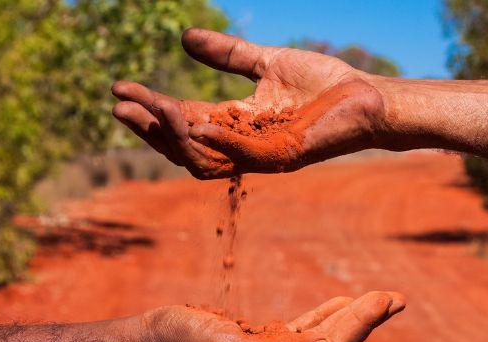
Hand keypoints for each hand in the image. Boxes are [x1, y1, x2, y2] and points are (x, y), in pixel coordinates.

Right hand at [112, 28, 398, 178]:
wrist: (368, 96)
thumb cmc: (323, 84)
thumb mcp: (265, 62)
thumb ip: (227, 55)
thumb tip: (184, 38)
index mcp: (235, 123)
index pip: (182, 119)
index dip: (150, 106)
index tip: (119, 87)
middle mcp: (241, 144)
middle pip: (183, 145)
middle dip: (149, 128)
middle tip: (119, 105)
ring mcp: (261, 155)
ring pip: (204, 158)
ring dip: (175, 136)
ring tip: (152, 107)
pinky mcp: (284, 156)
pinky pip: (243, 156)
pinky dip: (217, 142)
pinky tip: (194, 121)